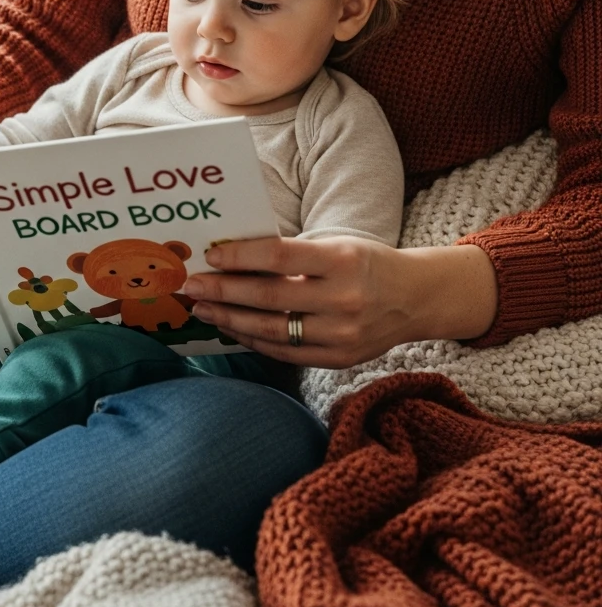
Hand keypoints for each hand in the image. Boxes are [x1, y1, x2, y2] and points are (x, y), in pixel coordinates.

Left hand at [183, 236, 497, 368]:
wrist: (414, 299)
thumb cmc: (365, 264)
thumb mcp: (336, 246)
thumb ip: (291, 254)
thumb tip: (230, 258)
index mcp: (344, 261)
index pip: (279, 255)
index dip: (240, 256)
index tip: (211, 256)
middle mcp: (345, 300)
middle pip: (269, 297)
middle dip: (223, 291)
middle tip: (191, 286)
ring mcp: (342, 335)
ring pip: (271, 330)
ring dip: (230, 318)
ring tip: (203, 308)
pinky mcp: (338, 359)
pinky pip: (284, 352)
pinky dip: (253, 339)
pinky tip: (231, 326)